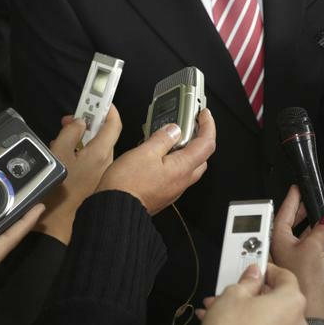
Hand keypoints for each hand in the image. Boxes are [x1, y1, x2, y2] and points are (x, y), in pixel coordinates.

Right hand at [36, 106, 121, 243]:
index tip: (101, 98)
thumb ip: (70, 132)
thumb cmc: (61, 193)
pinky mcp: (101, 188)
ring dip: (84, 143)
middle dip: (88, 126)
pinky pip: (95, 166)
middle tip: (71, 122)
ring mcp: (106, 177)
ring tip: (63, 143)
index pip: (113, 123)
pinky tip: (67, 164)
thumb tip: (79, 122)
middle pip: (104, 137)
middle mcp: (109, 164)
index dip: (106, 108)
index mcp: (102, 152)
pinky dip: (84, 159)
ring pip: (97, 152)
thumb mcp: (58, 153)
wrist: (64, 230)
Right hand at [96, 108, 215, 213]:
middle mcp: (181, 181)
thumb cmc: (127, 185)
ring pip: (188, 166)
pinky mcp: (163, 193)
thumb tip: (173, 130)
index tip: (204, 115)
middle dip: (199, 139)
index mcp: (182, 168)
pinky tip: (158, 157)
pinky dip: (173, 162)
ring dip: (184, 151)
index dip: (208, 126)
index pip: (206, 144)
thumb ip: (162, 139)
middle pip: (201, 157)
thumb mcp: (145, 152)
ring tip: (168, 139)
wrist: (115, 208)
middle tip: (189, 126)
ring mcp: (173, 189)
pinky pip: (175, 175)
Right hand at [197, 264, 307, 324]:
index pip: (285, 275)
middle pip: (276, 296)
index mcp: (292, 300)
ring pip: (267, 315)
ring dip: (245, 309)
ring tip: (218, 307)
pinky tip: (224, 324)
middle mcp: (296, 320)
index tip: (252, 267)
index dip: (267, 268)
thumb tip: (252, 274)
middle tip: (232, 288)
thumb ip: (247, 281)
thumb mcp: (233, 295)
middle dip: (250, 292)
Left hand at [271, 185, 323, 319]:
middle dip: (306, 211)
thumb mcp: (313, 247)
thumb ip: (319, 230)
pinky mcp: (307, 262)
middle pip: (294, 222)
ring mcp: (296, 254)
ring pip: (306, 232)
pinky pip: (315, 242)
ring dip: (318, 222)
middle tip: (313, 199)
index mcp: (279, 240)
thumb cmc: (306, 279)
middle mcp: (285, 246)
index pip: (283, 214)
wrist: (314, 303)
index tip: (296, 189)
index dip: (291, 200)